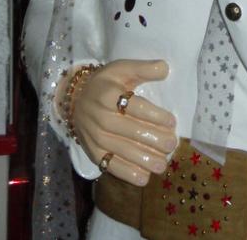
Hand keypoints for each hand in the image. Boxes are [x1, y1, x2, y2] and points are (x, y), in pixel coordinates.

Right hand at [64, 59, 177, 185]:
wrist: (75, 98)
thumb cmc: (106, 84)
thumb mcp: (122, 68)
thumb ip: (144, 68)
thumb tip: (165, 68)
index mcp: (108, 94)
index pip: (134, 107)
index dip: (154, 115)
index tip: (172, 122)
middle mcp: (99, 117)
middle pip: (129, 131)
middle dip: (153, 139)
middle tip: (172, 145)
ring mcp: (95, 137)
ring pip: (121, 150)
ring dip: (143, 159)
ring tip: (162, 164)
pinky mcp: (92, 152)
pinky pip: (109, 165)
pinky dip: (126, 173)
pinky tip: (143, 177)